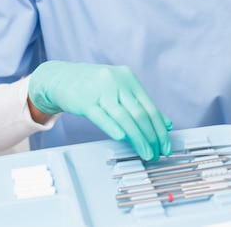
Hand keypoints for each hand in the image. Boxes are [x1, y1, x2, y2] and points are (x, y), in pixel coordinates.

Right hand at [28, 61, 172, 160]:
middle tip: (157, 153)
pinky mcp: (85, 101)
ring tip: (145, 152)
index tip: (165, 145)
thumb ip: (142, 105)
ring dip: (138, 138)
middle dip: (151, 137)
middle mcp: (117, 82)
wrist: (63, 78)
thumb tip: (166, 123)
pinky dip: (113, 127)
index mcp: (128, 78)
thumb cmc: (94, 86)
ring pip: (124, 117)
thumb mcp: (120, 89)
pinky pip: (101, 116)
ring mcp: (101, 90)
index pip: (149, 107)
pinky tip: (122, 137)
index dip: (159, 128)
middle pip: (139, 113)